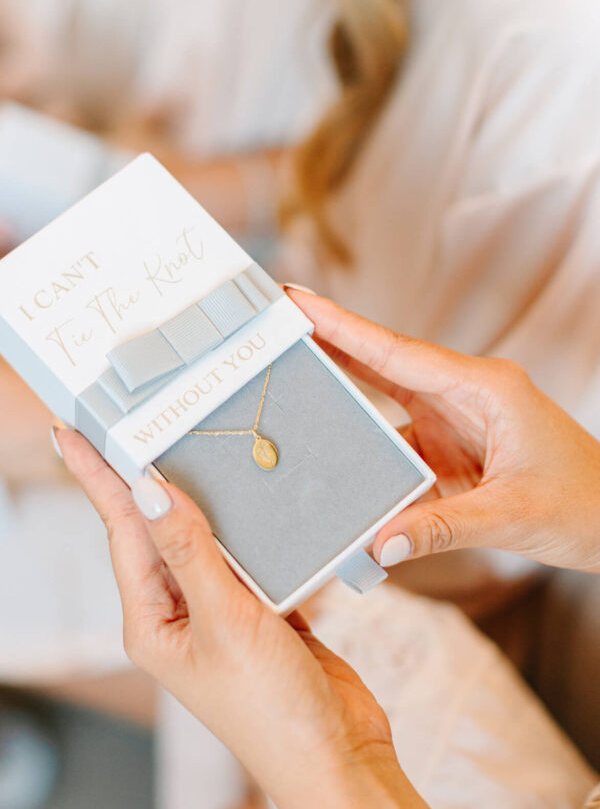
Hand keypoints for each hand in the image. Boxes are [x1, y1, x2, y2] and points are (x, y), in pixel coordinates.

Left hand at [58, 430, 426, 808]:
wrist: (337, 758)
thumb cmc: (271, 711)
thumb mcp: (225, 623)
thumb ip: (190, 553)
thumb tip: (148, 492)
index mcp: (151, 621)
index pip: (122, 530)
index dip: (99, 477)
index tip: (75, 433)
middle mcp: (177, 612)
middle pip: (157, 527)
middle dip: (144, 475)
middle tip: (128, 419)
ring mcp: (218, 610)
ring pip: (204, 535)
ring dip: (203, 494)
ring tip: (187, 439)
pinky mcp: (258, 610)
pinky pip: (246, 553)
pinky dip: (250, 524)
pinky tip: (253, 495)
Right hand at [287, 290, 599, 573]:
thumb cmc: (585, 503)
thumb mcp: (512, 516)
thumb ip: (441, 528)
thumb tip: (378, 544)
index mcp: (484, 387)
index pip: (398, 352)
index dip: (343, 327)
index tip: (300, 302)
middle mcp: (465, 393)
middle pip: (383, 360)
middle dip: (330, 338)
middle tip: (279, 317)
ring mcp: (456, 418)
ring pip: (385, 396)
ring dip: (341, 386)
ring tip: (291, 373)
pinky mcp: (451, 445)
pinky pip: (396, 438)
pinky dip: (364, 444)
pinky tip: (334, 450)